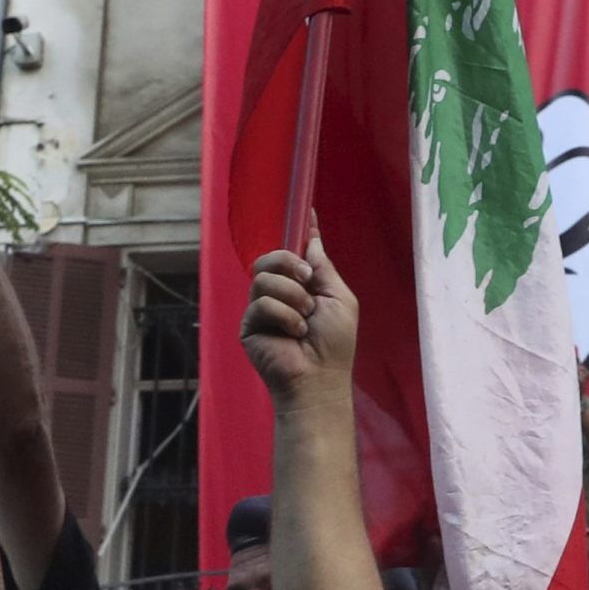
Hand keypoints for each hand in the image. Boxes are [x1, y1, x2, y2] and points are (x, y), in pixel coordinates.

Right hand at [240, 239, 360, 397]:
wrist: (319, 377)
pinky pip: (260, 303)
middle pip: (271, 258)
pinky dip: (282, 316)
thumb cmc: (335, 344)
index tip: (308, 212)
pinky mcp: (249, 326)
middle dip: (289, 264)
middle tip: (307, 281)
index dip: (299, 232)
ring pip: (264, 278)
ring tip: (304, 320)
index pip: (294, 253)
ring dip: (292, 297)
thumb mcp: (339, 298)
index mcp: (302, 286)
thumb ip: (323, 267)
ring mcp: (262, 309)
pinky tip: (293, 334)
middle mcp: (280, 294)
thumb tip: (312, 237)